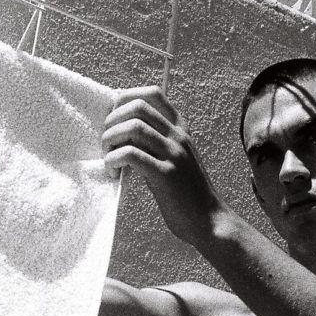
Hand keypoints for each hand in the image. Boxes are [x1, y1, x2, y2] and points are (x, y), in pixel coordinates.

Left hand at [102, 86, 222, 244]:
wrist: (209, 220)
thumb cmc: (186, 193)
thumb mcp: (175, 158)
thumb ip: (155, 142)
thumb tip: (121, 130)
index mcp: (180, 130)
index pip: (153, 94)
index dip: (126, 98)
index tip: (114, 118)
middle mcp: (179, 137)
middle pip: (138, 106)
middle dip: (112, 119)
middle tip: (106, 142)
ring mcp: (174, 155)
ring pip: (133, 127)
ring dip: (110, 139)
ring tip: (108, 157)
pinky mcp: (166, 175)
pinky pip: (131, 154)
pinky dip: (113, 160)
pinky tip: (113, 172)